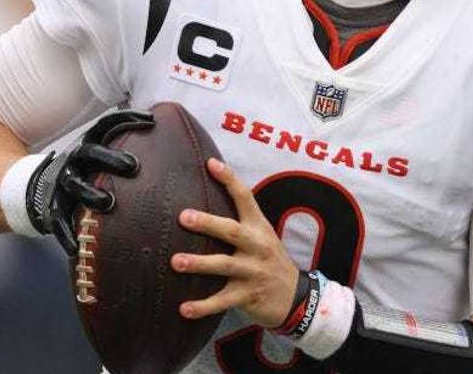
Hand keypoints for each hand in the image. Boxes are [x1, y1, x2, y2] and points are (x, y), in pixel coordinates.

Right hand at [27, 109, 149, 253]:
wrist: (39, 188)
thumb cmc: (86, 171)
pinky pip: (59, 221)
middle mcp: (75, 159)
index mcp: (90, 143)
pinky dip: (66, 235)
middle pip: (90, 153)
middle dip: (110, 158)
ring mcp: (63, 182)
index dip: (128, 118)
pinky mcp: (53, 206)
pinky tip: (75, 248)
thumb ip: (126, 146)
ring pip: (75, 185)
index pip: (107, 124)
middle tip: (133, 166)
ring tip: (108, 202)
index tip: (151, 120)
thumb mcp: (99, 155)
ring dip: (90, 193)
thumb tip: (166, 132)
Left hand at [173, 158, 299, 327]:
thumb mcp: (262, 238)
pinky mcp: (248, 295)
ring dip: (199, 263)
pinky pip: (223, 301)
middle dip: (208, 223)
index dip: (229, 179)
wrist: (296, 297)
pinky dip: (203, 306)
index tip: (211, 163)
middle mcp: (258, 246)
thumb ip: (239, 224)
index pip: (245, 197)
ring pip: (225, 265)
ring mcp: (254, 271)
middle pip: (232, 231)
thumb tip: (202, 206)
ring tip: (176, 262)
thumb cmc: (270, 261)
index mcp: (260, 228)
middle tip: (183, 216)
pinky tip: (183, 309)